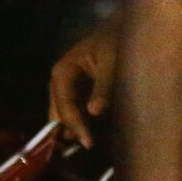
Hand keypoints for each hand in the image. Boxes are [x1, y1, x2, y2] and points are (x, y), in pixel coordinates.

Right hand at [47, 17, 119, 148]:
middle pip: (58, 115)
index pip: (65, 105)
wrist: (123, 30)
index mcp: (62, 72)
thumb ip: (104, 86)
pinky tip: (94, 134)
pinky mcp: (78, 95)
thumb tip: (94, 112)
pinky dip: (83, 124)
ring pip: (65, 117)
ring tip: (89, 146)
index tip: (89, 142)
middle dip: (70, 132)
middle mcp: (59, 83)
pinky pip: (76, 114)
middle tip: (86, 149)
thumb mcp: (112, 61)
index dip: (75, 125)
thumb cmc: (115, 42)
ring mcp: (67, 90)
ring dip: (76, 130)